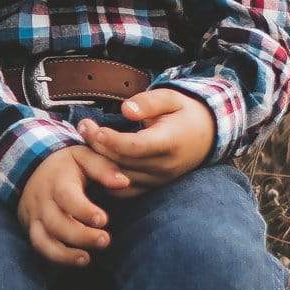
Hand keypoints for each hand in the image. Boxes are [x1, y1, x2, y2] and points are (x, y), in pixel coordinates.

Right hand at [17, 145, 127, 266]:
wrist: (30, 167)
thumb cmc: (66, 165)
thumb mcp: (83, 156)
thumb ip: (103, 167)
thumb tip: (123, 182)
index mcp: (56, 181)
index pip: (66, 197)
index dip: (83, 210)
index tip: (103, 219)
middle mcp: (42, 200)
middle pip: (56, 223)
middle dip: (80, 235)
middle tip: (105, 240)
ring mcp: (34, 216)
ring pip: (43, 239)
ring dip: (64, 253)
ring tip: (87, 259)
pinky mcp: (32, 228)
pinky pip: (40, 247)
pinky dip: (56, 258)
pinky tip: (78, 261)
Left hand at [78, 89, 215, 186]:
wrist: (206, 136)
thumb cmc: (184, 113)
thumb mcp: (171, 98)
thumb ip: (148, 102)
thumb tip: (126, 110)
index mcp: (170, 142)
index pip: (137, 147)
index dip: (113, 140)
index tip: (95, 129)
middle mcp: (164, 165)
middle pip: (123, 161)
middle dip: (98, 144)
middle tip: (82, 125)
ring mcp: (158, 180)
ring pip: (119, 177)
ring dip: (97, 160)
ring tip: (85, 138)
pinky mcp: (151, 187)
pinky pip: (123, 190)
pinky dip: (105, 178)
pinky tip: (93, 159)